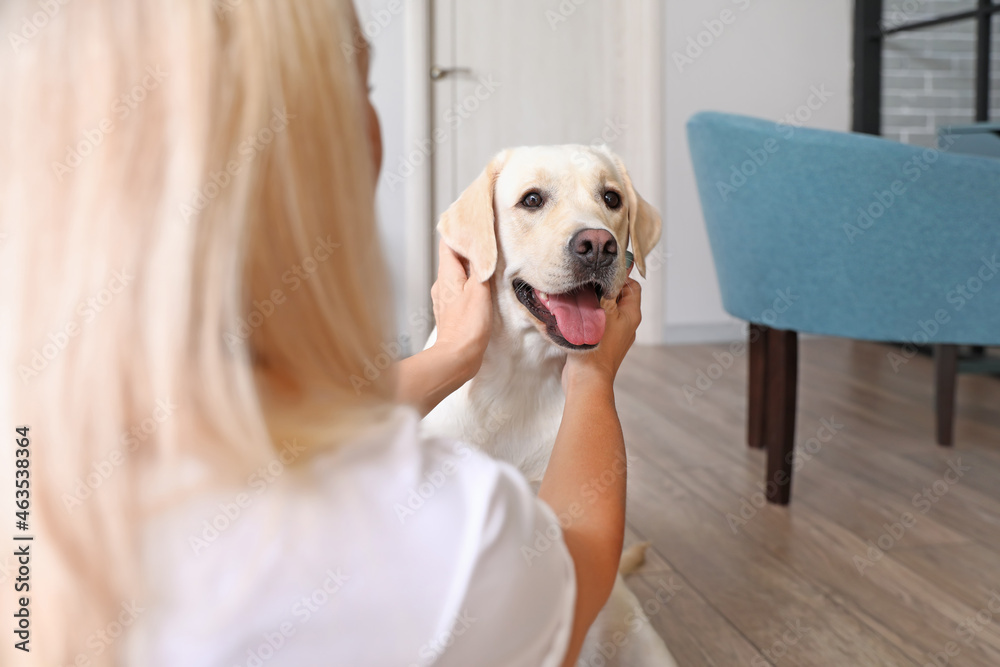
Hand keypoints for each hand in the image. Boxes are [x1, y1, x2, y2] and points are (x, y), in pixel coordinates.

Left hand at [430, 238, 492, 381]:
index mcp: (447, 274)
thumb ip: (480, 265)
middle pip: (453, 256)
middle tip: (486, 238)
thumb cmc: (467, 326)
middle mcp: (442, 284)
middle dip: (468, 246)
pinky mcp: (452, 311)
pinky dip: (471, 282)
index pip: (448, 241)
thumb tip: (480, 244)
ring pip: (457, 273)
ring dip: (471, 265)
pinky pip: (461, 288)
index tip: (473, 220)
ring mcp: (445, 298)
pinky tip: (483, 286)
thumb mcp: (479, 289)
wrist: (457, 358)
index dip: (459, 228)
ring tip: (488, 261)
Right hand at [562, 278, 640, 391]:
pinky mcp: (602, 344)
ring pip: (606, 311)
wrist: (588, 378)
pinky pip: (598, 324)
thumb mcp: (603, 311)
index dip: (619, 277)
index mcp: (632, 315)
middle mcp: (627, 325)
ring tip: (579, 302)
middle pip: (617, 298)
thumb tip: (603, 275)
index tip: (601, 276)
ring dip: (593, 305)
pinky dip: (589, 319)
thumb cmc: (598, 346)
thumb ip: (605, 291)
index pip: (632, 286)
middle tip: (586, 287)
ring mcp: (615, 336)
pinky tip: (576, 318)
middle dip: (602, 291)